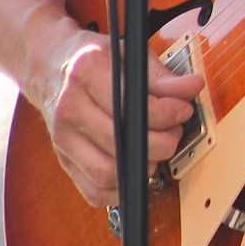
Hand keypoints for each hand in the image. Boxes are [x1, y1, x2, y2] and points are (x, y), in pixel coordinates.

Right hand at [36, 28, 202, 209]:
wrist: (51, 68)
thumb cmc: (94, 61)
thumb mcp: (129, 55)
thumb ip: (163, 76)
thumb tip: (193, 88)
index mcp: (86, 73)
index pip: (131, 105)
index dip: (166, 113)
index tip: (183, 110)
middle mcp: (69, 107)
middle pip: (120, 143)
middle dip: (161, 143)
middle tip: (174, 132)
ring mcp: (62, 137)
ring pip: (107, 172)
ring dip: (143, 168)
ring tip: (157, 150)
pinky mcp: (63, 159)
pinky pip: (94, 190)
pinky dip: (122, 189)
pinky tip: (137, 168)